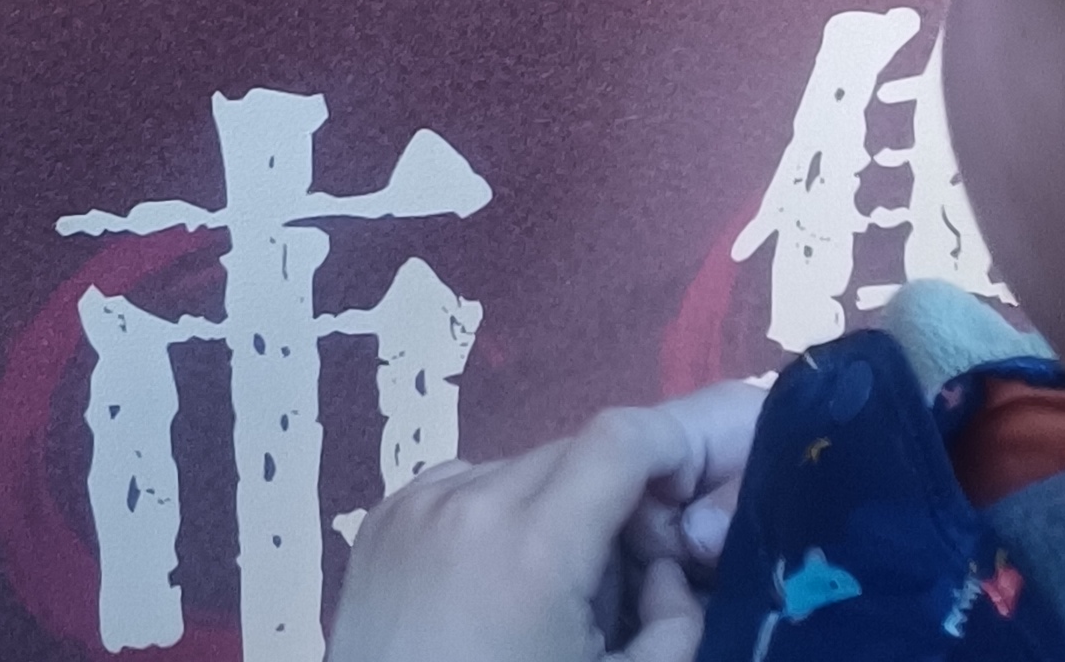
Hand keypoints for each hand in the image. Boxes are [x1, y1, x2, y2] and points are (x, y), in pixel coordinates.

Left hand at [328, 390, 761, 661]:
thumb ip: (672, 625)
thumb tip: (664, 564)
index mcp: (537, 546)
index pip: (618, 440)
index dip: (666, 451)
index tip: (683, 497)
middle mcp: (472, 501)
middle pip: (568, 455)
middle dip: (608, 500)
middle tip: (614, 583)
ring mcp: (417, 504)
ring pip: (513, 469)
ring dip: (548, 509)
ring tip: (542, 597)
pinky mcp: (381, 517)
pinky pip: (459, 488)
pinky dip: (491, 517)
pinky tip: (488, 588)